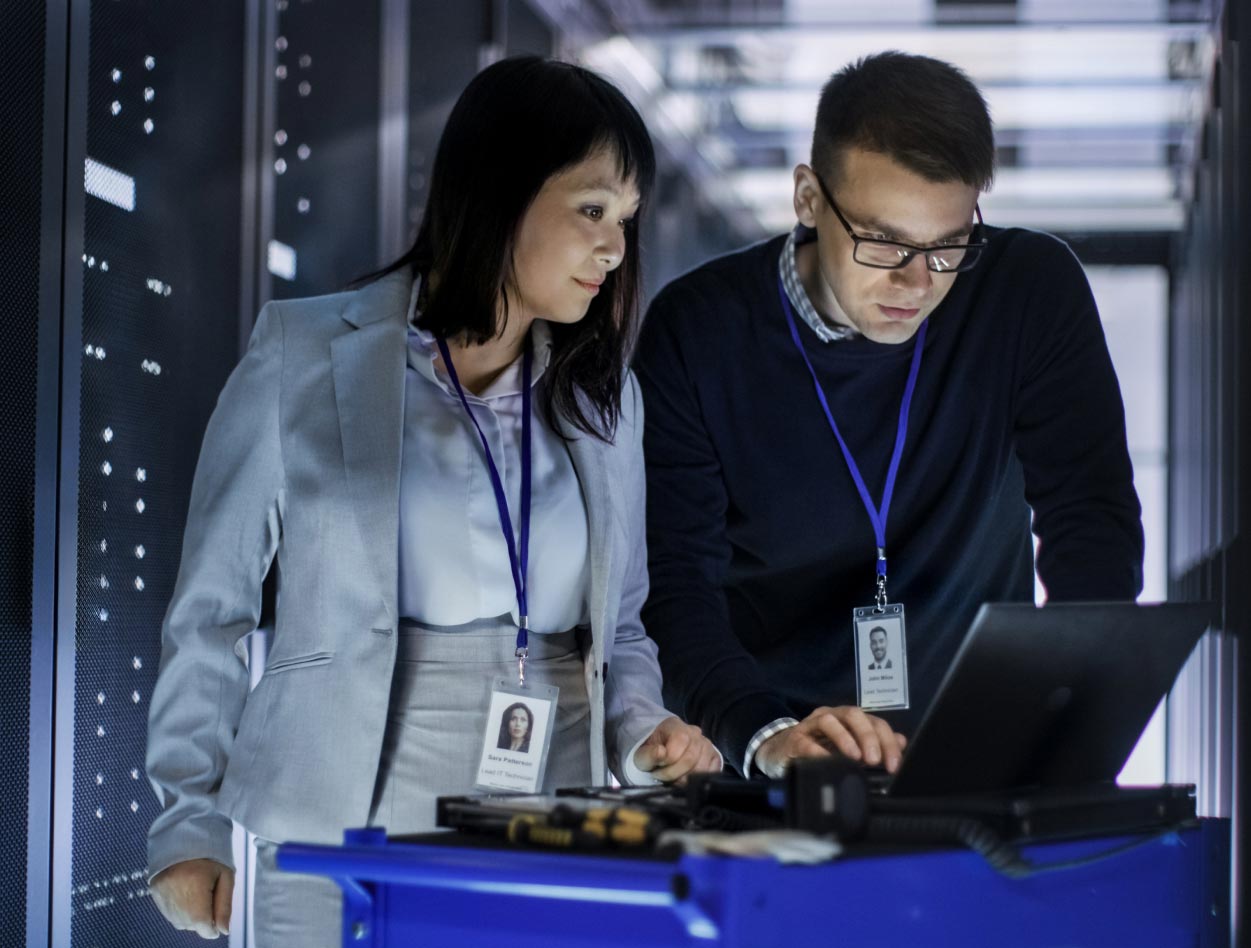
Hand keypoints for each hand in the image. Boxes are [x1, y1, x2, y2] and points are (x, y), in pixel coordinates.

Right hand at [149, 858, 233, 938]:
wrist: (184, 836)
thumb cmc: (211, 856)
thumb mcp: (226, 876)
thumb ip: (225, 905)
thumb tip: (224, 931)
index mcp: (195, 888)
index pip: (203, 925)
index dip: (214, 927)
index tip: (219, 916)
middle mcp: (175, 895)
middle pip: (192, 926)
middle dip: (204, 919)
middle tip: (209, 896)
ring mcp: (162, 896)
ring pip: (180, 923)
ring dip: (191, 916)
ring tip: (197, 892)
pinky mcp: (155, 894)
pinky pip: (170, 915)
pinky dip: (181, 911)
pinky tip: (187, 893)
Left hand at [633, 716, 721, 784]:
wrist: (660, 750)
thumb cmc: (651, 752)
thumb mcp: (641, 754)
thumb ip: (648, 754)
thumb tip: (661, 752)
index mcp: (676, 726)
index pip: (679, 743)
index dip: (667, 762)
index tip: (656, 769)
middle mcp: (695, 733)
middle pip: (691, 759)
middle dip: (674, 774)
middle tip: (663, 776)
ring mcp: (707, 744)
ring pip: (702, 768)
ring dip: (686, 779)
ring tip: (673, 777)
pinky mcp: (714, 757)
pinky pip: (713, 772)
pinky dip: (700, 780)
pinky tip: (686, 778)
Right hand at [755, 706, 906, 778]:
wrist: (783, 752)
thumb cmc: (820, 748)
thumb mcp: (851, 746)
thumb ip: (876, 743)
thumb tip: (901, 741)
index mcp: (849, 718)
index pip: (874, 722)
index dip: (887, 742)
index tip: (894, 765)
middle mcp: (831, 716)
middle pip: (853, 715)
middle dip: (867, 736)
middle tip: (874, 760)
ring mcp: (812, 725)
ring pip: (829, 722)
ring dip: (845, 739)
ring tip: (855, 758)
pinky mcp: (795, 739)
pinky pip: (806, 742)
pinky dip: (819, 752)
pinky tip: (828, 764)